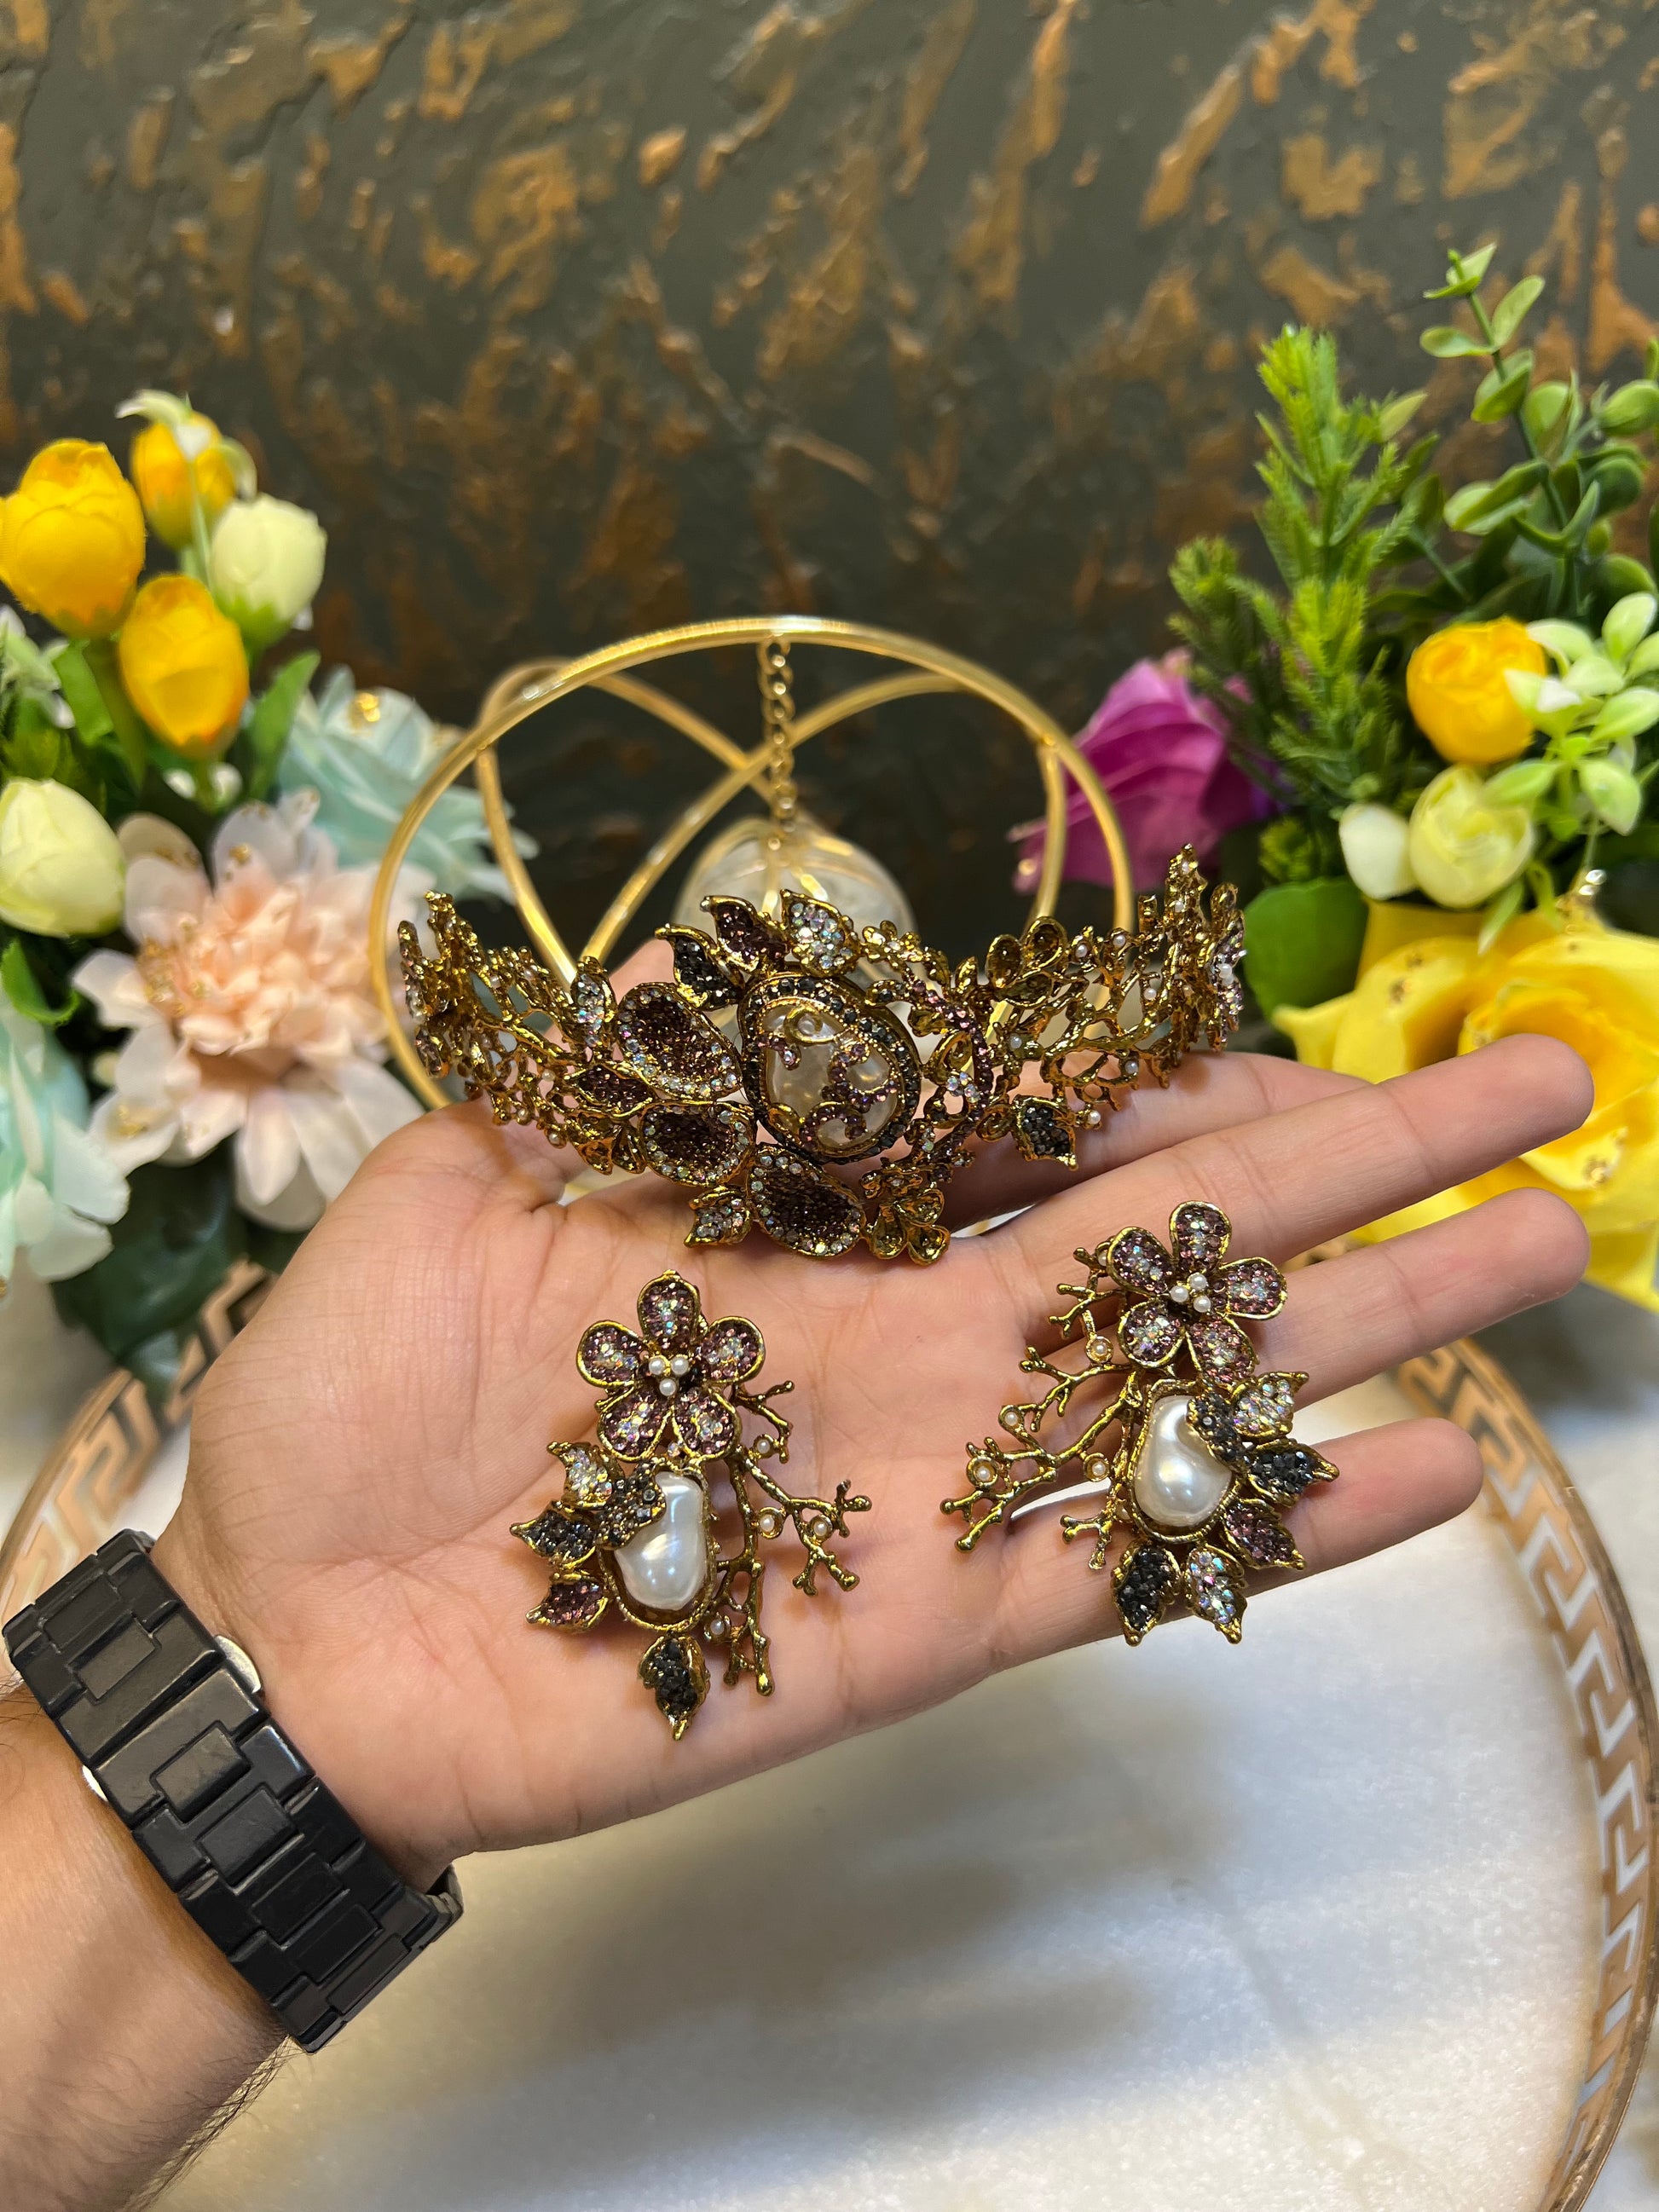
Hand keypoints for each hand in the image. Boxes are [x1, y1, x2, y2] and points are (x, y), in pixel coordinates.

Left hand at [160, 1032, 1590, 1883]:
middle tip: (1534, 1084)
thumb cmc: (358, 1387)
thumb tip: (718, 939)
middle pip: (1166, 1235)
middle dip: (1353, 1160)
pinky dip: (1278, 1531)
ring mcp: (933, 1479)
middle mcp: (904, 1337)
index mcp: (807, 1222)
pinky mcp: (921, 1626)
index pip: (1037, 1129)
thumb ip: (616, 1058)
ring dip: (1373, 1321)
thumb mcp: (468, 1159)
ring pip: (1189, 1385)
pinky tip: (1431, 1473)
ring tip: (1543, 1243)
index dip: (1172, 1083)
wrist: (289, 1623)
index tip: (1299, 1039)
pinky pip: (1126, 1567)